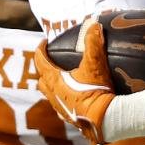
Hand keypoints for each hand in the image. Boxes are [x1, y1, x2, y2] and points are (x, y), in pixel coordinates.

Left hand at [34, 24, 116, 143]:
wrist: (105, 120)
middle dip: (44, 70)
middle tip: (52, 63)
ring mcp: (60, 109)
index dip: (40, 50)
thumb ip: (93, 43)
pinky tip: (74, 99)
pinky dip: (64, 100)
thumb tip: (93, 25)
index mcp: (54, 80)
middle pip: (41, 80)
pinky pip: (61, 107)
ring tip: (63, 80)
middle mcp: (53, 95)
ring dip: (53, 86)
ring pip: (50, 95)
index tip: (43, 43)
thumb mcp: (95, 64)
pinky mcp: (70, 119)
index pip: (40, 61)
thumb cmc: (96, 91)